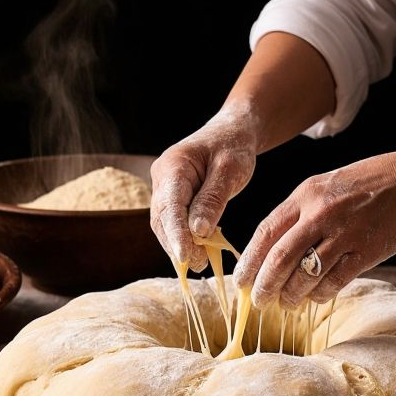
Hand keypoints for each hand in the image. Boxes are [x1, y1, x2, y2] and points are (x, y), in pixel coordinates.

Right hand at [149, 106, 259, 269]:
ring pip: (165, 223)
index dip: (176, 233)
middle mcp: (162, 177)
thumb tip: (198, 232)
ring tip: (200, 262)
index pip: (170, 205)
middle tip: (199, 264)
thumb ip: (213, 199)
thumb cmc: (233, 145)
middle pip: (162, 218)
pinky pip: (173, 221)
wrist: (232, 131)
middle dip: (177, 243)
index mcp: (173, 165)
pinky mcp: (172, 196)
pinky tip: (198, 251)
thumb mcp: (230, 170)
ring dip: (180, 244)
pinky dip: (184, 237)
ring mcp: (164, 187)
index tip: (185, 256)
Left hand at [234, 152, 395, 307]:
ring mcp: (344, 233)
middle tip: (258, 301)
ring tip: (286, 303)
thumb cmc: (367, 183)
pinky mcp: (366, 252)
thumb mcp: (324, 186)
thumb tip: (271, 247)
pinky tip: (314, 298)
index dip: (249, 261)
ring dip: (291, 294)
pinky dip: (320, 294)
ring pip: (305, 274)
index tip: (240, 280)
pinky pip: (334, 281)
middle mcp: (321, 214)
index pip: (265, 232)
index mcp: (306, 195)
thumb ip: (298, 212)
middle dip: (264, 285)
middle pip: (280, 258)